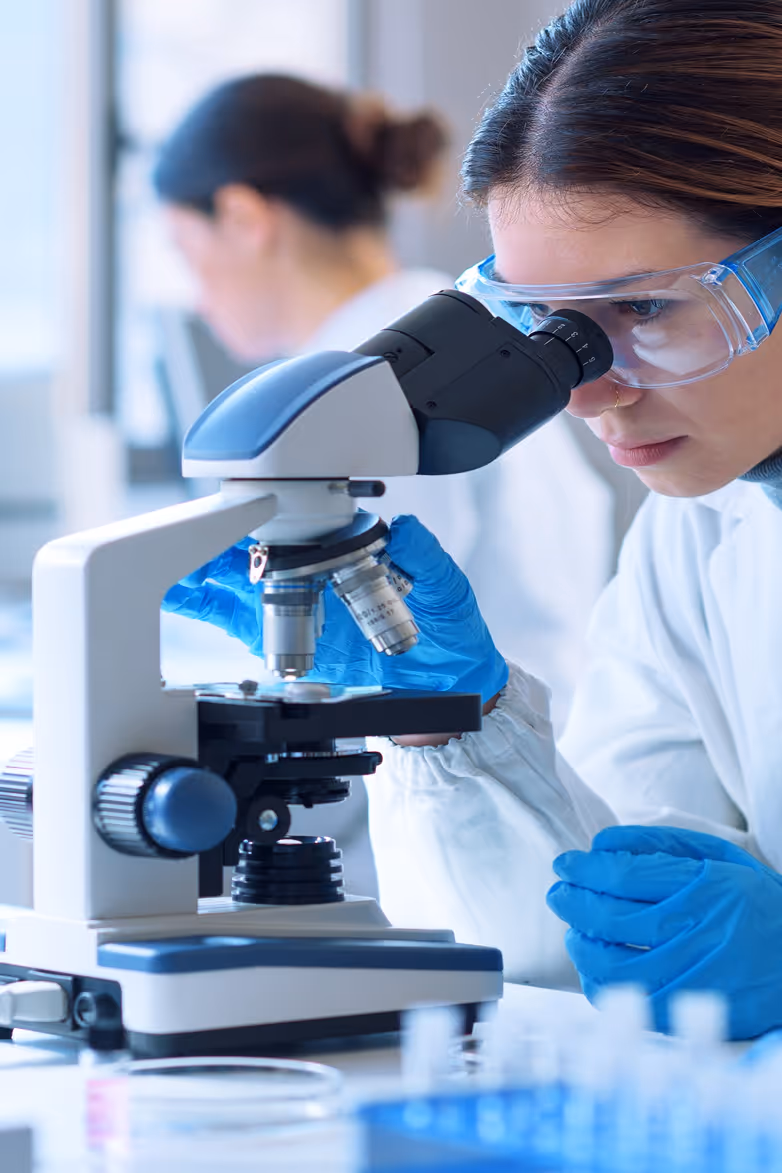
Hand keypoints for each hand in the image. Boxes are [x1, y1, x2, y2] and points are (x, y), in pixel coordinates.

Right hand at [163, 515, 507, 702]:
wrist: (445, 685)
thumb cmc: (447, 630)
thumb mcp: (447, 590)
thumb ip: (428, 561)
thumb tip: (407, 532)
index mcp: (344, 548)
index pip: (295, 521)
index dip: (263, 511)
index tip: (237, 508)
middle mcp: (309, 569)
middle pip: (249, 543)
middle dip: (209, 534)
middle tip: (176, 533)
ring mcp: (289, 601)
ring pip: (228, 576)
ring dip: (194, 566)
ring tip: (159, 558)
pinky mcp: (276, 637)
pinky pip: (231, 616)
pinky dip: (199, 604)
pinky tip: (174, 594)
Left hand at [546, 825, 781, 1039]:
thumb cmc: (756, 903)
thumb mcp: (720, 857)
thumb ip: (660, 843)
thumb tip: (600, 844)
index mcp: (706, 886)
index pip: (625, 875)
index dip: (585, 869)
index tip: (565, 865)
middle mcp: (700, 932)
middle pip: (611, 918)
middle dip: (572, 902)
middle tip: (559, 894)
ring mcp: (696, 978)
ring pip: (614, 966)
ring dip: (581, 945)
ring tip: (575, 931)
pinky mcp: (694, 1013)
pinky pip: (631, 1004)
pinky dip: (602, 986)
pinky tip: (595, 968)